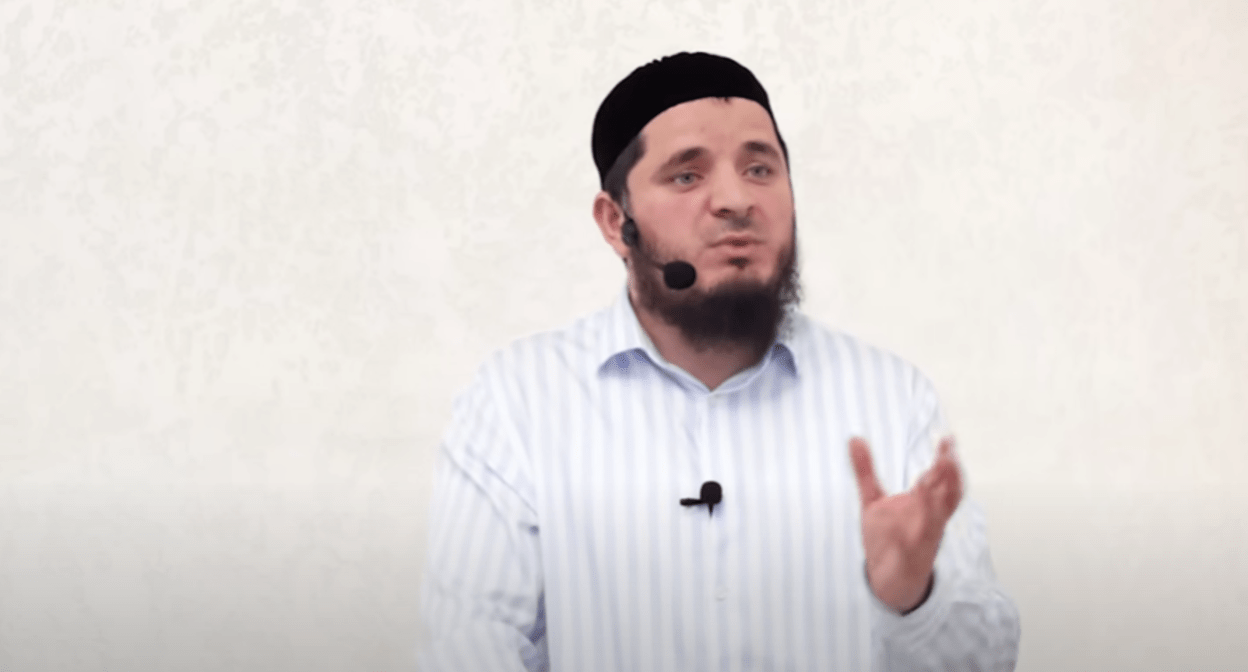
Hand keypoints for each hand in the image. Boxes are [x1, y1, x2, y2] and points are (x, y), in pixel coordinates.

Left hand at [849, 435, 962, 612]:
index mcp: (924, 505)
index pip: (943, 481)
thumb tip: (854, 438)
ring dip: (932, 504)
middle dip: (947, 476)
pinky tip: (900, 537)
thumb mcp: (871, 499)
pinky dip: (906, 544)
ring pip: (933, 521)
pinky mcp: (908, 560)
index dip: (948, 462)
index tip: (947, 440)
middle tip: (945, 455)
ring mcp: (922, 540)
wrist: (889, 578)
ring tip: (924, 483)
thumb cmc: (887, 535)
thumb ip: (864, 470)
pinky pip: (911, 552)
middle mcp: (929, 520)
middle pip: (945, 496)